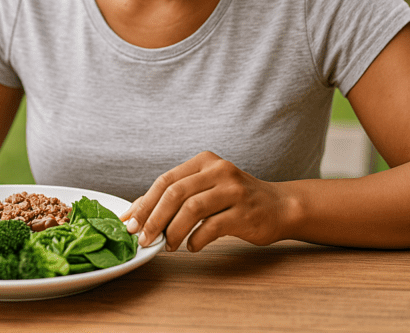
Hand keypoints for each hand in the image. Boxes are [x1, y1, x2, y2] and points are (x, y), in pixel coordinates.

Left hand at [121, 151, 291, 252]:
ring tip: (168, 246)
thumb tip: (139, 214)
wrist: (280, 206)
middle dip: (154, 219)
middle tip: (143, 239)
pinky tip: (192, 247)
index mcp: (204, 161)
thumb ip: (178, 196)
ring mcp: (234, 190)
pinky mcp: (245, 212)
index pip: (165, 180)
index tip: (129, 222)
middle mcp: (219, 170)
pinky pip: (212, 227)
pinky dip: (196, 240)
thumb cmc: (236, 200)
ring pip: (192, 209)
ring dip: (173, 231)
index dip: (144, 203)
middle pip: (175, 193)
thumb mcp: (207, 188)